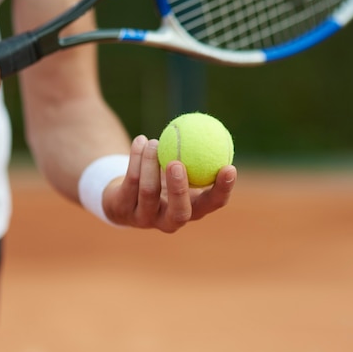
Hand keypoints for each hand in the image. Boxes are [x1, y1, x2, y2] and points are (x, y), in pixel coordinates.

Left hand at [102, 135, 236, 232]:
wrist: (123, 193)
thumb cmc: (162, 176)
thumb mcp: (182, 167)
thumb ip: (197, 155)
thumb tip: (216, 130)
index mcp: (192, 210)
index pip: (213, 204)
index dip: (223, 189)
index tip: (229, 167)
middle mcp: (170, 221)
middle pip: (179, 212)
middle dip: (178, 189)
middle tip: (177, 163)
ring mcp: (144, 219)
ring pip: (148, 192)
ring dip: (151, 163)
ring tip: (154, 142)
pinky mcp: (122, 211)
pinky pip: (130, 182)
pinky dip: (136, 159)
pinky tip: (140, 141)